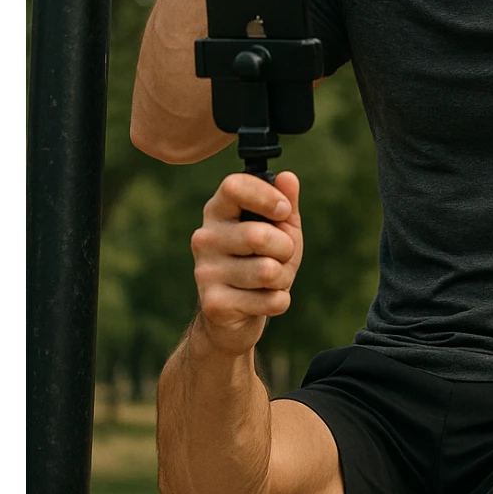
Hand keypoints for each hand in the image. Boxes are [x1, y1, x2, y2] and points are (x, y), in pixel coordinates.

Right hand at [190, 170, 302, 355]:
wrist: (236, 316)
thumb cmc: (262, 262)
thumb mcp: (280, 230)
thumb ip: (285, 204)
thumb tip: (288, 178)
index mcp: (218, 211)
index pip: (234, 186)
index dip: (266, 196)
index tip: (283, 211)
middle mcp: (204, 237)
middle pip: (259, 235)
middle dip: (285, 249)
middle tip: (281, 257)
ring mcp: (205, 271)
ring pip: (268, 271)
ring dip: (283, 278)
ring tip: (271, 281)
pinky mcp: (214, 304)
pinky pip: (269, 300)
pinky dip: (279, 302)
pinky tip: (261, 301)